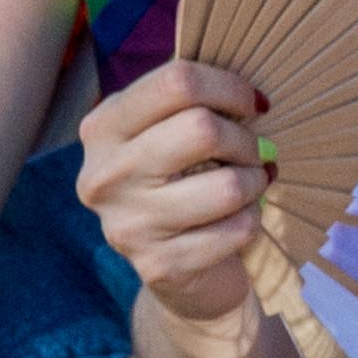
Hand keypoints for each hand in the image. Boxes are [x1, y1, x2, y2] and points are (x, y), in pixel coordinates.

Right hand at [73, 56, 276, 326]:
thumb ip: (189, 101)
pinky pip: (236, 229)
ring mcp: (128, 225)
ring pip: (227, 184)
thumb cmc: (182, 185)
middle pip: (202, 128)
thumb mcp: (168, 133)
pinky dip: (250, 222)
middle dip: (244, 139)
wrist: (178, 276)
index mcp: (103, 127)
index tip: (251, 103)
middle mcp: (106, 174)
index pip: (177, 81)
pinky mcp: (159, 266)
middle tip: (250, 152)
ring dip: (254, 183)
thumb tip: (248, 84)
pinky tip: (238, 221)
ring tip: (249, 186)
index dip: (229, 86)